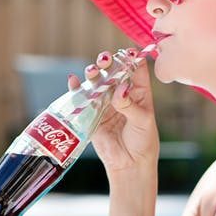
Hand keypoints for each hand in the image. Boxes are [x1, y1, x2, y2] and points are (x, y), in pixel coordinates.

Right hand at [68, 49, 159, 174]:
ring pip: (97, 82)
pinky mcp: (91, 113)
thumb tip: (120, 89)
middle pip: (113, 71)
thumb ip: (130, 105)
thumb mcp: (142, 121)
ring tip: (92, 71)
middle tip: (105, 59)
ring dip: (93, 73)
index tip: (128, 51)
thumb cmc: (143, 140)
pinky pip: (82, 98)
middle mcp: (121, 93)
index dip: (132, 58)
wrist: (130, 163)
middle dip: (108, 62)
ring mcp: (105, 102)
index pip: (136, 69)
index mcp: (138, 91)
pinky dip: (76, 88)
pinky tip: (73, 80)